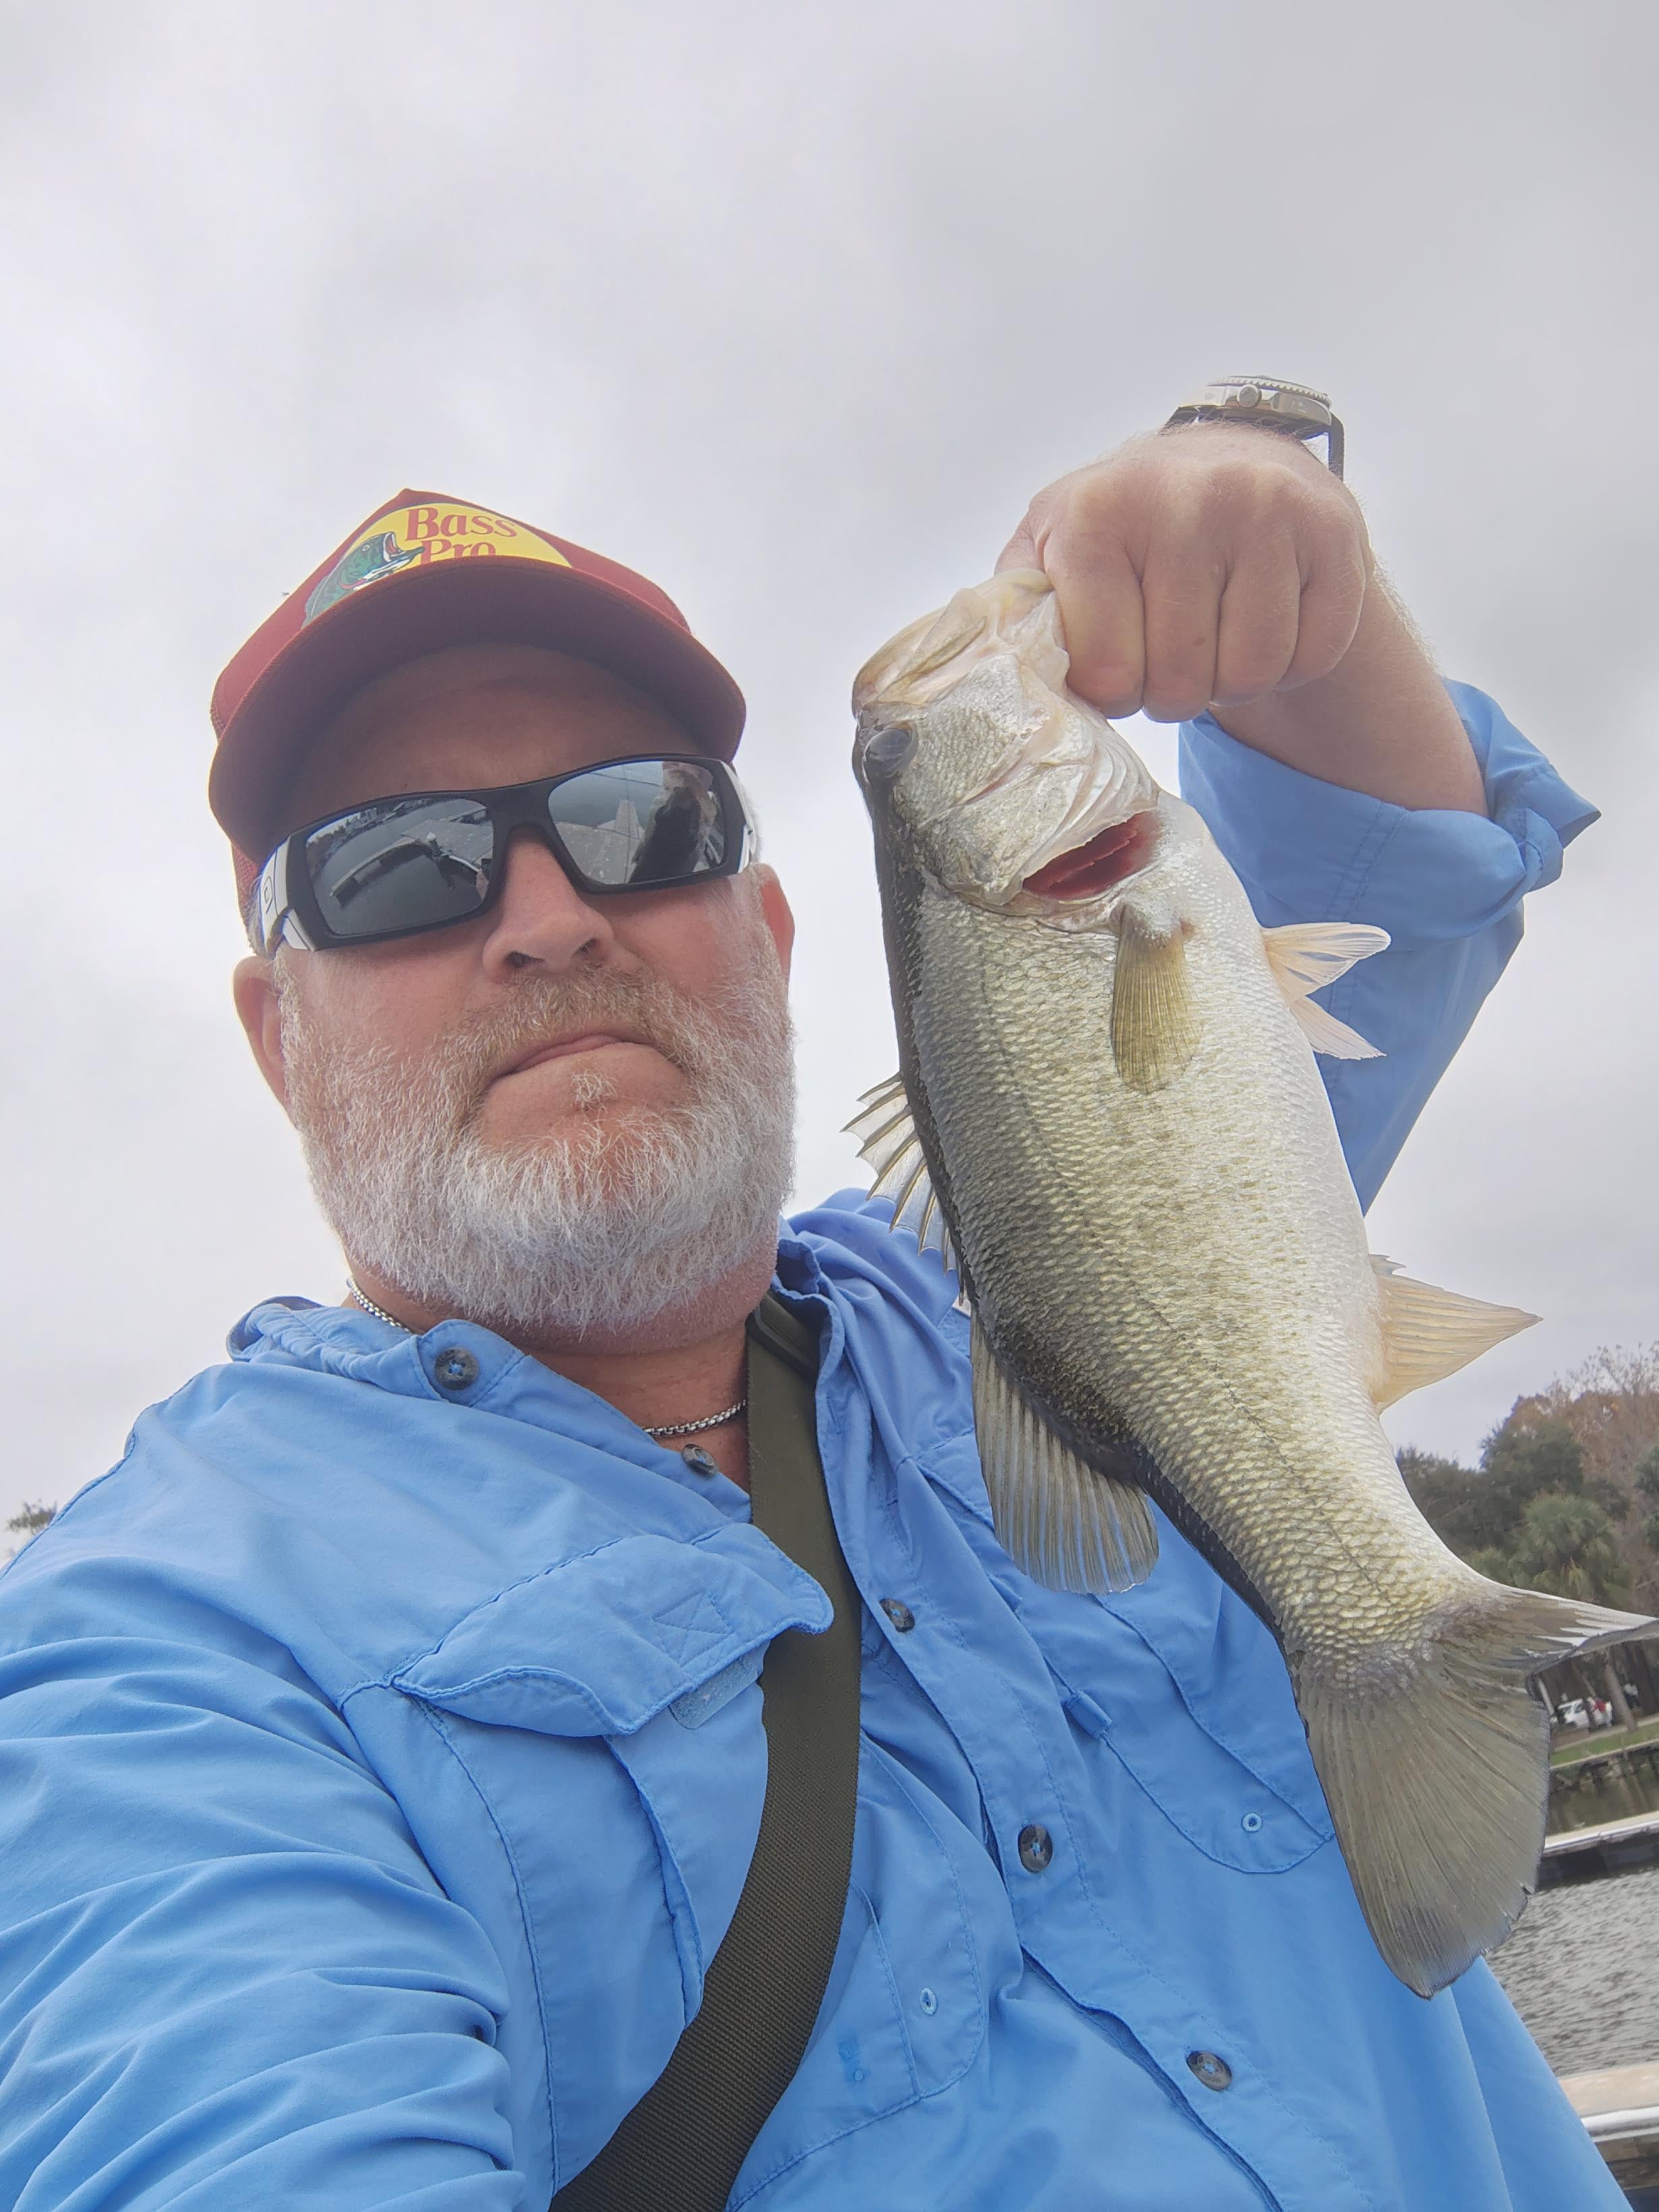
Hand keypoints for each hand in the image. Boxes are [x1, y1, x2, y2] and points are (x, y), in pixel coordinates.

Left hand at [999, 425, 1484, 811]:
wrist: (1230, 461)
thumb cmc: (1126, 526)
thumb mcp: (1051, 547)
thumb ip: (1019, 607)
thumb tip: (989, 677)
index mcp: (1099, 511)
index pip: (1108, 676)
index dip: (1113, 689)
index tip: (1115, 658)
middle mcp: (1188, 499)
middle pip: (1180, 684)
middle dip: (1170, 691)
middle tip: (1167, 650)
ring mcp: (1269, 510)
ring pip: (1251, 674)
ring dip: (1230, 680)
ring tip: (1212, 634)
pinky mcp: (1335, 531)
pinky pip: (1313, 653)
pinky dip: (1290, 661)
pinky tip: (1265, 617)